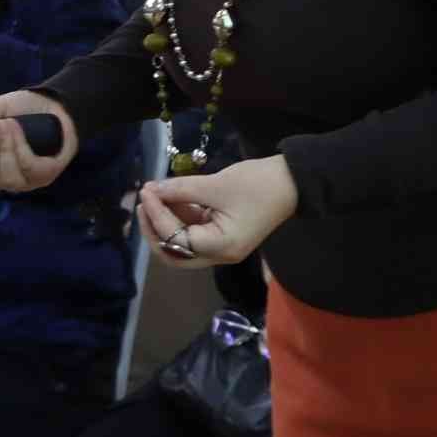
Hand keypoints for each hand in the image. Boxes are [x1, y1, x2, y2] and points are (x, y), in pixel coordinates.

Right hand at [0, 90, 78, 192]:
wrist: (52, 106)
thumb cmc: (20, 112)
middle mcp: (1, 178)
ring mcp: (22, 180)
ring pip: (8, 178)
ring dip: (5, 148)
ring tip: (8, 124)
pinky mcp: (43, 175)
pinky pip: (28, 169)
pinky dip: (21, 147)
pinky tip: (18, 129)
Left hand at [136, 155, 298, 269]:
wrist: (293, 181)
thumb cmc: (258, 184)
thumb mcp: (216, 184)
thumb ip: (180, 189)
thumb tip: (151, 190)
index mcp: (221, 247)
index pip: (176, 239)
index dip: (157, 214)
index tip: (146, 190)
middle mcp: (220, 255)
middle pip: (174, 254)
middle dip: (154, 230)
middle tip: (143, 204)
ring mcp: (221, 246)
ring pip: (182, 244)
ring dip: (165, 222)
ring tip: (153, 196)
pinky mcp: (222, 235)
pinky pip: (193, 232)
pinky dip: (179, 217)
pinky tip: (170, 198)